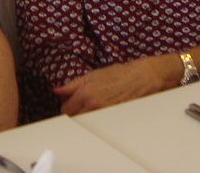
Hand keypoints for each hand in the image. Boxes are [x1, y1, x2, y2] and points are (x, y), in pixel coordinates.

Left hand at [52, 56, 175, 115]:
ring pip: (85, 123)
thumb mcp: (92, 75)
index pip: (66, 110)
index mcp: (86, 93)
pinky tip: (103, 111)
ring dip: (85, 118)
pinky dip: (97, 120)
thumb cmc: (119, 74)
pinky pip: (98, 125)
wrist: (143, 78)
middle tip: (80, 106)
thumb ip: (72, 84)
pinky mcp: (113, 120)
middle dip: (74, 114)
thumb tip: (56, 90)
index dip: (66, 107)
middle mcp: (93, 106)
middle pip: (74, 120)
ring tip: (92, 107)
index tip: (69, 104)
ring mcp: (104, 115)